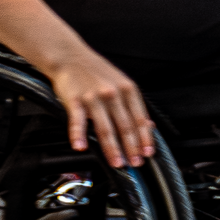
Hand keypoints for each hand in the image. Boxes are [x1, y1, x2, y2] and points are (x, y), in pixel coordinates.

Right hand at [50, 48, 151, 169]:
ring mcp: (94, 97)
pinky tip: (80, 147)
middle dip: (131, 148)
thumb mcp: (122, 83)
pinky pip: (77, 121)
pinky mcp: (75, 100)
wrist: (70, 56)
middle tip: (134, 163)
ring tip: (116, 162)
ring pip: (105, 127)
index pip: (140, 118)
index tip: (148, 153)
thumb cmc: (96, 71)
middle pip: (125, 126)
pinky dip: (79, 135)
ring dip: (111, 148)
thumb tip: (149, 125)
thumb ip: (133, 105)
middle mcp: (113, 93)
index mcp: (128, 90)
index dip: (145, 138)